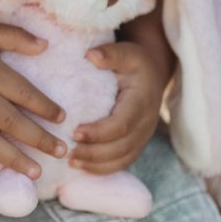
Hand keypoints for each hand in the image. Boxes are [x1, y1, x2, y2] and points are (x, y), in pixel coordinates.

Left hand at [69, 41, 166, 174]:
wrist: (153, 75)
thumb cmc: (135, 62)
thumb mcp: (126, 52)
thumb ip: (110, 54)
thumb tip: (90, 56)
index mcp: (141, 101)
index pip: (121, 124)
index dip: (99, 132)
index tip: (75, 132)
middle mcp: (146, 123)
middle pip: (121, 147)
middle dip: (93, 153)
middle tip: (67, 151)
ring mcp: (143, 137)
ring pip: (122, 159)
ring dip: (95, 165)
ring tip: (70, 161)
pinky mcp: (137, 144)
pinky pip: (122, 162)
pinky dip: (102, 169)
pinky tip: (81, 167)